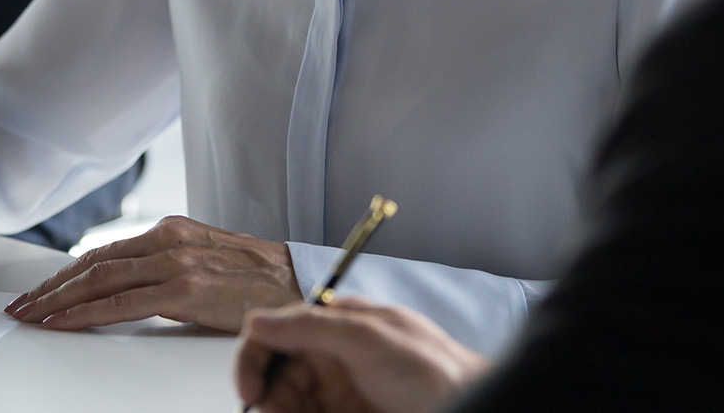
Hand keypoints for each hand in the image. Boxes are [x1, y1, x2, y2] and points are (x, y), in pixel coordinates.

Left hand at [4, 216, 301, 331]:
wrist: (301, 284)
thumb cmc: (258, 280)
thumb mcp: (205, 262)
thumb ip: (165, 269)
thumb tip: (126, 288)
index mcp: (170, 230)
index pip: (103, 252)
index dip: (65, 274)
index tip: (39, 292)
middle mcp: (168, 240)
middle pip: (92, 263)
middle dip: (50, 287)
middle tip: (21, 306)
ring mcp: (176, 262)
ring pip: (99, 280)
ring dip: (57, 300)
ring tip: (31, 316)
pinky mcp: (186, 289)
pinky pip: (122, 303)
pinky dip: (85, 313)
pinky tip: (64, 322)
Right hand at [234, 298, 489, 412]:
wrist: (473, 407)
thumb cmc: (434, 371)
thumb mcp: (369, 338)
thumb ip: (311, 326)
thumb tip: (258, 320)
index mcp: (336, 326)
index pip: (276, 333)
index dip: (254, 358)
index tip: (250, 391)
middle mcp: (332, 357)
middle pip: (276, 374)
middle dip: (268, 395)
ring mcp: (339, 392)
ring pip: (287, 402)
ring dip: (282, 411)